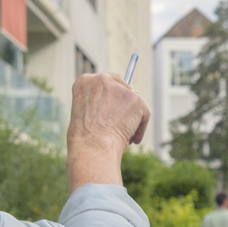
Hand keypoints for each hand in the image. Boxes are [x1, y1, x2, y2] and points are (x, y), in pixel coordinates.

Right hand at [67, 72, 150, 189]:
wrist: (93, 147)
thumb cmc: (85, 140)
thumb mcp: (83, 115)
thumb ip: (96, 105)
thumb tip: (113, 109)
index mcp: (84, 82)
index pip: (104, 82)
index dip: (111, 96)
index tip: (114, 108)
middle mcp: (100, 79)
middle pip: (121, 85)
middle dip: (125, 103)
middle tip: (124, 121)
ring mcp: (118, 87)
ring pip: (133, 102)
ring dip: (132, 119)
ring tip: (125, 137)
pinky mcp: (134, 98)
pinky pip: (143, 113)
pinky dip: (140, 128)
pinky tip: (131, 139)